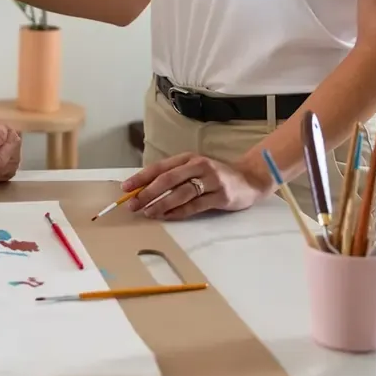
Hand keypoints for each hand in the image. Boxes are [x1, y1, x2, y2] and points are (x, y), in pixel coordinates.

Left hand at [121, 152, 271, 220]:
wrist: (249, 179)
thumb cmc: (215, 176)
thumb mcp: (194, 169)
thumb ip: (173, 177)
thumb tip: (143, 190)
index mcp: (188, 158)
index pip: (160, 167)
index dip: (141, 177)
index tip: (126, 188)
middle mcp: (199, 166)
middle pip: (168, 179)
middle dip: (147, 192)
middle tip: (133, 204)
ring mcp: (211, 180)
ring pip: (181, 193)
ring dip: (161, 203)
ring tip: (147, 212)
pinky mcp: (221, 195)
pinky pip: (195, 205)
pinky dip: (179, 212)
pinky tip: (167, 217)